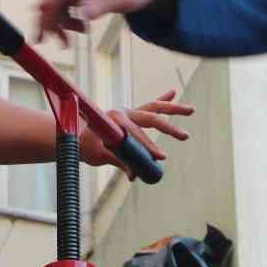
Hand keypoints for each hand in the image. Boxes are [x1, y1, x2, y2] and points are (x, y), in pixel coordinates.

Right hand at [36, 0, 178, 46]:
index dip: (50, 0)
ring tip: (68, 42)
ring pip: (55, 1)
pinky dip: (66, 19)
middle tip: (41, 40)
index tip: (45, 22)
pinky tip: (80, 29)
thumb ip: (104, 4)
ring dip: (57, 23)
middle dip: (45, 17)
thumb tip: (83, 13)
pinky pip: (63, 4)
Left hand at [79, 89, 194, 177]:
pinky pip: (150, 106)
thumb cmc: (84, 145)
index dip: (148, 147)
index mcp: (113, 119)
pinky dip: (162, 99)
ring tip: (191, 109)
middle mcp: (123, 112)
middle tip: (185, 136)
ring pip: (154, 107)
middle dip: (169, 127)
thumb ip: (118, 162)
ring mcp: (128, 111)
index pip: (135, 135)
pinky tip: (173, 91)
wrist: (74, 135)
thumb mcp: (99, 155)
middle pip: (151, 117)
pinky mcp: (131, 114)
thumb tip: (135, 175)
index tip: (161, 158)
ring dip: (173, 108)